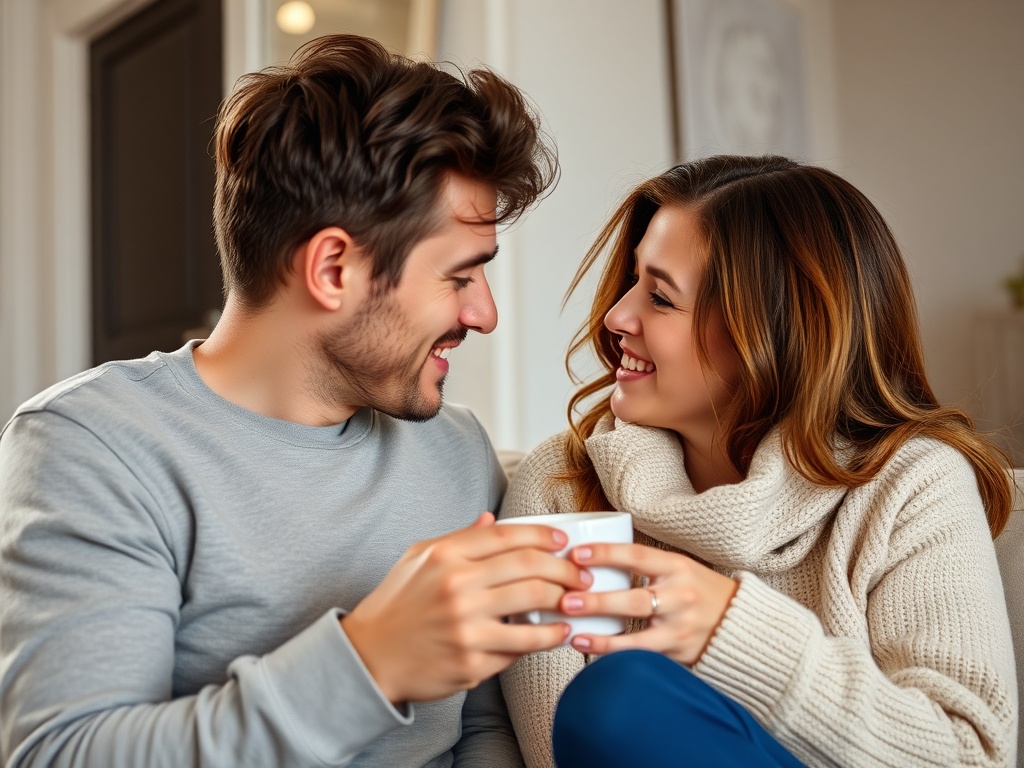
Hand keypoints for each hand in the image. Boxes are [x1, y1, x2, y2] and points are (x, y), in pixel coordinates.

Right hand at [340, 512, 592, 703]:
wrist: (368, 658)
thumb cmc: (397, 604)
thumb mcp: (418, 559)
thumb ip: (459, 539)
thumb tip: (491, 519)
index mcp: (445, 556)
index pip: (508, 535)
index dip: (545, 536)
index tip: (564, 543)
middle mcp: (457, 588)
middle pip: (531, 568)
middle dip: (566, 571)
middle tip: (582, 576)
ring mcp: (465, 627)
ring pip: (534, 608)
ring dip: (564, 605)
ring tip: (577, 604)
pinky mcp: (471, 662)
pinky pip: (520, 648)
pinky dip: (546, 639)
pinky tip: (557, 634)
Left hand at [559, 543, 737, 664]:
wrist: (741, 624)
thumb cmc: (700, 591)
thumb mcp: (679, 568)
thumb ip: (645, 565)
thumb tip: (592, 560)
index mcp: (677, 567)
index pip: (637, 556)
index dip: (605, 554)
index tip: (575, 554)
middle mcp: (680, 596)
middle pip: (634, 599)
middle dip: (597, 601)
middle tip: (566, 600)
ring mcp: (680, 627)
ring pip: (637, 635)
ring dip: (602, 637)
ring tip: (573, 634)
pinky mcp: (679, 652)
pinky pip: (642, 655)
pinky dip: (616, 654)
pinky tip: (591, 651)